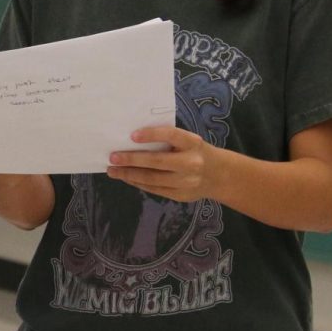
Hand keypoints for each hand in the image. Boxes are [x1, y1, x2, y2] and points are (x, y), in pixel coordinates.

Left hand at [105, 126, 221, 202]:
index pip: (171, 135)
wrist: (219, 175)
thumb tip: (132, 140)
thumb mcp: (188, 141)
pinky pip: (154, 189)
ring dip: (129, 174)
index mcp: (192, 143)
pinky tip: (126, 177)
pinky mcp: (180, 195)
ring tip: (113, 170)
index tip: (132, 135)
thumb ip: (168, 140)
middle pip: (157, 161)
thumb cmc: (195, 152)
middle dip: (131, 160)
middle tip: (113, 157)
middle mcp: (191, 163)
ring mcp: (186, 182)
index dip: (151, 135)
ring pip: (152, 179)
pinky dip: (137, 183)